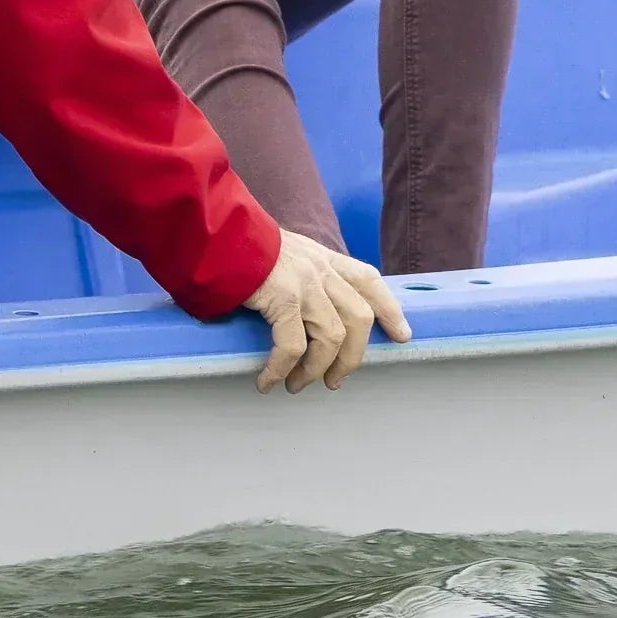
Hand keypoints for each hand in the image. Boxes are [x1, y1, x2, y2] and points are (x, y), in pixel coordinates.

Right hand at [241, 230, 406, 390]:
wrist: (215, 232)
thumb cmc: (238, 248)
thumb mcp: (280, 253)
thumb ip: (297, 273)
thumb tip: (298, 310)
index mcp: (322, 257)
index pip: (368, 280)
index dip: (389, 308)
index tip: (401, 334)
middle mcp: (320, 269)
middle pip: (359, 317)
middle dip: (353, 356)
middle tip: (335, 380)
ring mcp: (305, 284)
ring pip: (332, 337)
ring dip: (317, 369)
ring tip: (296, 385)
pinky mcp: (283, 298)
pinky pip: (292, 346)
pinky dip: (281, 369)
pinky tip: (267, 381)